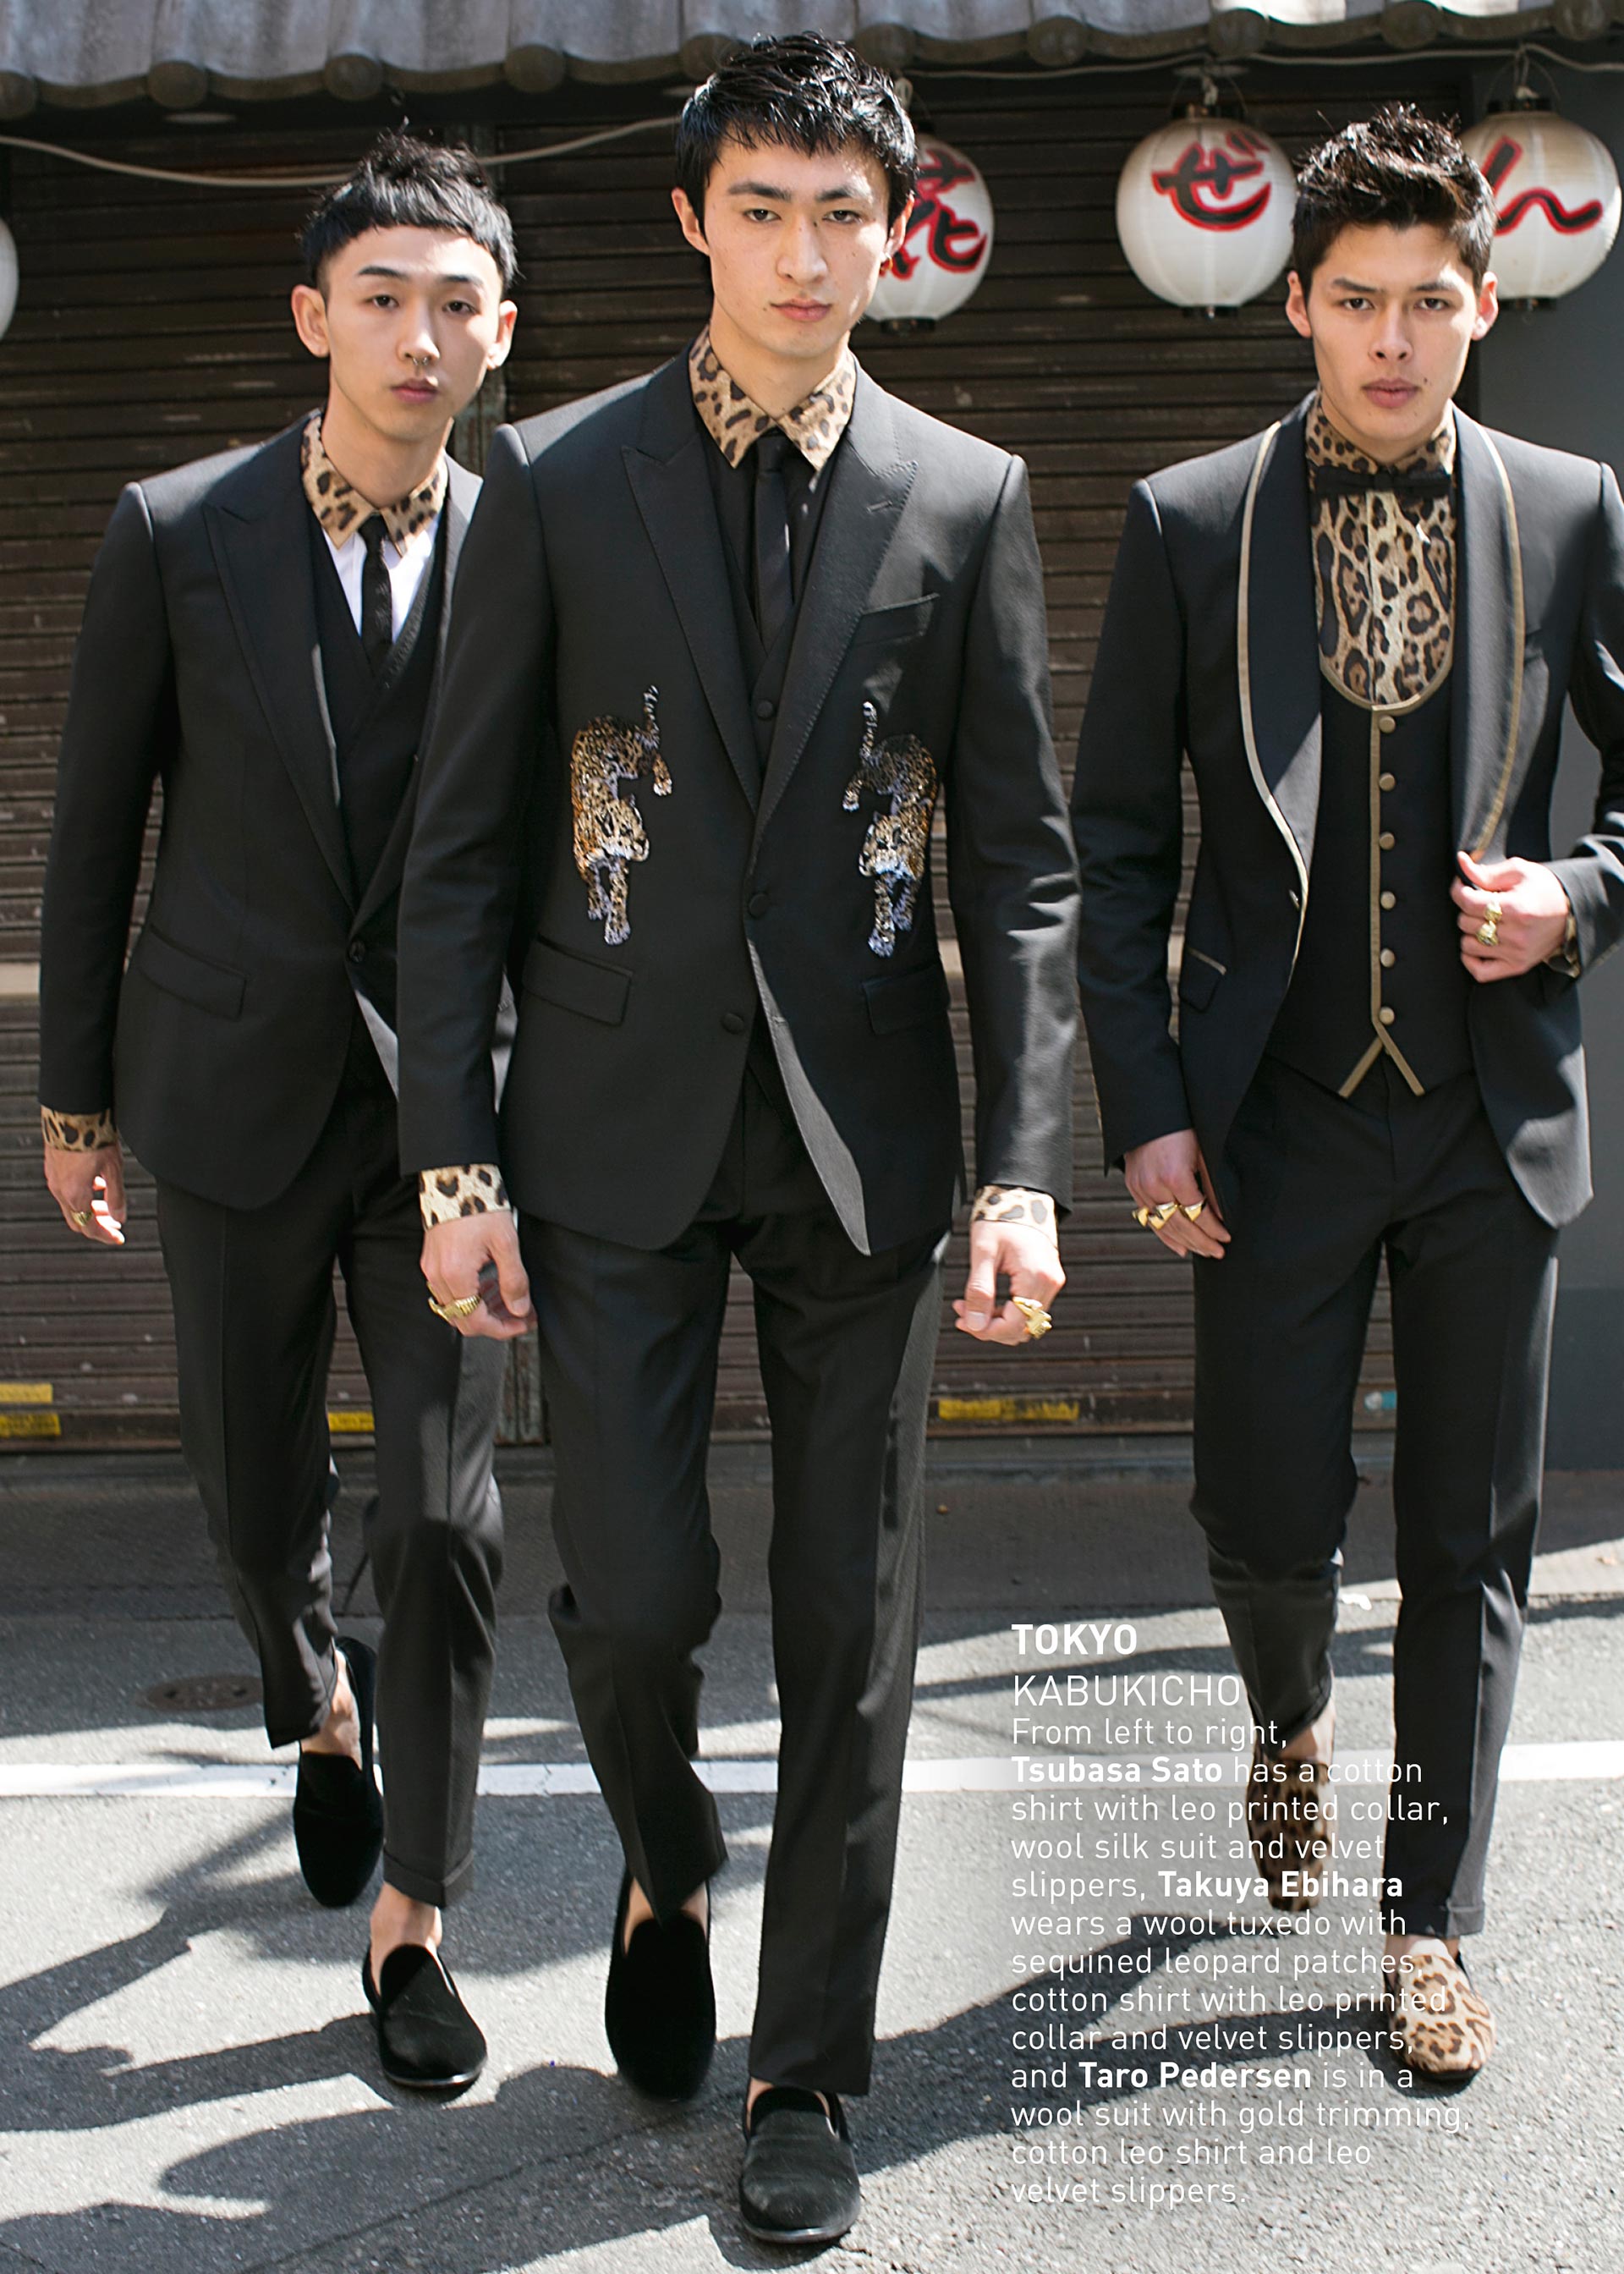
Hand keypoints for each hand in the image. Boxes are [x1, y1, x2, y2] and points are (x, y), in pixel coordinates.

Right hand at [43, 1142, 125, 1246]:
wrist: (73, 1113)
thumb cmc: (95, 1138)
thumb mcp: (113, 1169)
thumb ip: (116, 1196)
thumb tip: (120, 1218)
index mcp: (75, 1195)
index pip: (90, 1227)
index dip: (105, 1236)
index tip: (119, 1237)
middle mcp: (60, 1191)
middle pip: (77, 1221)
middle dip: (98, 1225)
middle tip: (115, 1225)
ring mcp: (53, 1179)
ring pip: (71, 1206)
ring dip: (89, 1210)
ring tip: (107, 1206)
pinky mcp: (52, 1168)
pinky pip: (65, 1191)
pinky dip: (81, 1196)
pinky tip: (97, 1184)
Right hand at [421, 1212, 531, 1339]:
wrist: (455, 1179)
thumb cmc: (479, 1206)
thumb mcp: (506, 1243)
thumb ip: (514, 1280)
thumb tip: (520, 1309)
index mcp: (455, 1275)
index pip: (476, 1321)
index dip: (502, 1329)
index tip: (523, 1323)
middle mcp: (437, 1277)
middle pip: (464, 1319)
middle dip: (495, 1321)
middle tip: (521, 1314)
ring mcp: (431, 1270)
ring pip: (457, 1307)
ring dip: (484, 1308)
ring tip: (510, 1299)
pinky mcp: (431, 1262)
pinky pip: (449, 1292)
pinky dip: (471, 1295)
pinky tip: (490, 1284)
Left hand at [952, 1218, 1064, 1345]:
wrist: (1021, 1195)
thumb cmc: (1001, 1218)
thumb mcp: (983, 1253)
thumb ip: (979, 1291)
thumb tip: (975, 1324)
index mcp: (1036, 1277)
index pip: (1014, 1325)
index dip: (986, 1330)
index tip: (962, 1321)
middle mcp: (1050, 1283)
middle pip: (1021, 1329)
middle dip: (989, 1327)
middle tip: (961, 1312)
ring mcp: (1052, 1282)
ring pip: (1025, 1322)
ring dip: (997, 1321)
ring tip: (970, 1305)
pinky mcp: (1048, 1280)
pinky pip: (1029, 1309)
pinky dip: (1007, 1311)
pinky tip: (987, 1300)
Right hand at [1123, 1129, 1228, 1260]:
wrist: (1150, 1112)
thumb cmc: (1181, 1127)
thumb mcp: (1203, 1153)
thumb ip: (1211, 1186)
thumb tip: (1223, 1214)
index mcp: (1175, 1176)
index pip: (1198, 1213)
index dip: (1213, 1229)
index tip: (1226, 1237)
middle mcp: (1154, 1186)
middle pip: (1181, 1225)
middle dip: (1202, 1241)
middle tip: (1219, 1253)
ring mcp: (1140, 1188)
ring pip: (1164, 1226)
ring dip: (1186, 1242)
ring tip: (1204, 1252)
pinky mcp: (1133, 1187)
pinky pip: (1149, 1218)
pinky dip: (1165, 1234)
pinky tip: (1180, 1247)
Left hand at [1452, 851, 1570, 980]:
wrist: (1573, 912)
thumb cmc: (1546, 889)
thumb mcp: (1520, 871)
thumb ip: (1487, 872)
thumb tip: (1461, 863)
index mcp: (1516, 907)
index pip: (1468, 902)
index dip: (1460, 891)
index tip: (1464, 886)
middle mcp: (1515, 934)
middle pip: (1466, 923)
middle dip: (1468, 910)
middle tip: (1481, 903)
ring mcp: (1516, 953)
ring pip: (1468, 945)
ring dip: (1470, 932)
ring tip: (1485, 922)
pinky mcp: (1517, 966)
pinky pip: (1480, 971)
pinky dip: (1472, 959)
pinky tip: (1478, 945)